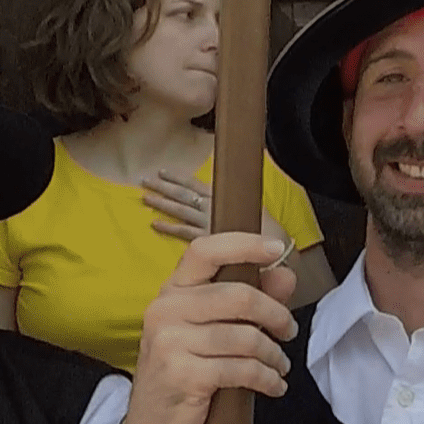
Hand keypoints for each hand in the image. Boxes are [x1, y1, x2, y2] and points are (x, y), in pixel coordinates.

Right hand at [127, 232, 302, 423]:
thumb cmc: (184, 371)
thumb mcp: (211, 330)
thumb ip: (248, 299)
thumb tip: (285, 274)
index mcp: (171, 290)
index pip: (204, 250)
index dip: (244, 244)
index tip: (277, 249)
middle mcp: (165, 309)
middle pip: (239, 296)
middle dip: (276, 315)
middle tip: (289, 330)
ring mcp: (170, 342)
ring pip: (245, 337)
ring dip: (274, 354)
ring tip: (280, 365)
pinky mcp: (182, 374)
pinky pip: (242, 369)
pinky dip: (267, 379)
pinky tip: (273, 385)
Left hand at [146, 171, 295, 247]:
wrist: (278, 251)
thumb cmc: (271, 232)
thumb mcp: (256, 210)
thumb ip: (239, 203)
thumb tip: (231, 192)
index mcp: (225, 197)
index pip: (197, 185)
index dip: (179, 178)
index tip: (163, 172)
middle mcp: (214, 208)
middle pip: (184, 195)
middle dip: (164, 187)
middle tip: (145, 182)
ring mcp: (208, 224)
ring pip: (180, 211)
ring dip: (162, 204)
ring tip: (145, 198)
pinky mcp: (207, 240)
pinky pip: (183, 233)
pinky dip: (169, 228)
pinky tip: (155, 225)